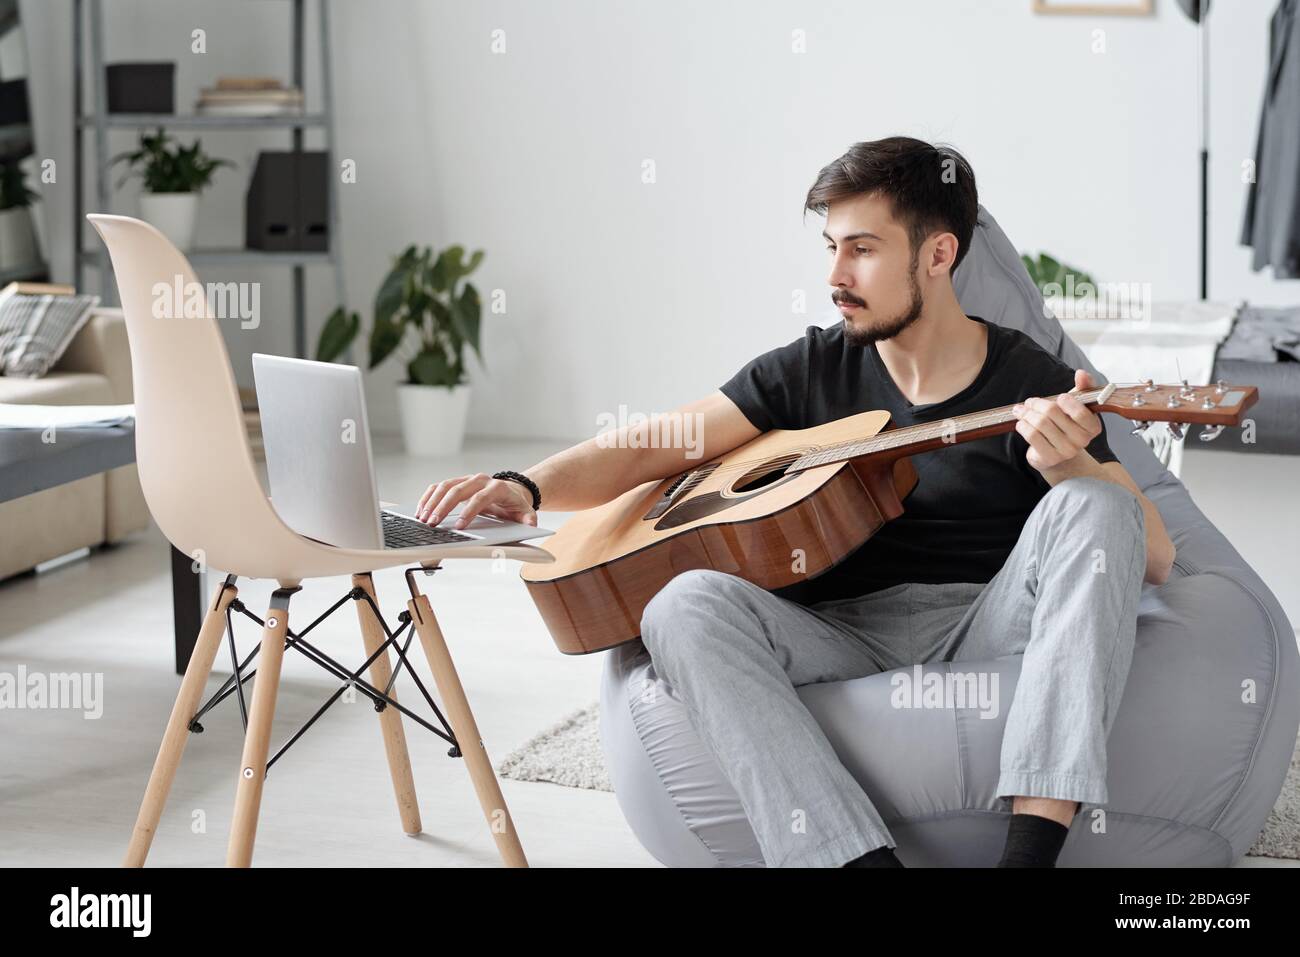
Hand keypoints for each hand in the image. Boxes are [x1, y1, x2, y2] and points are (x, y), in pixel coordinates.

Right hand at [415, 472, 537, 528]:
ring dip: (432, 502)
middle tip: (433, 524)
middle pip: (458, 490)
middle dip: (444, 508)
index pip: (480, 498)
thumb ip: (529, 520)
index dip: (469, 512)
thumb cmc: (515, 505)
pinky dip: (428, 497)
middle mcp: (480, 480)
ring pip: (445, 486)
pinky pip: (439, 486)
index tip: (459, 527)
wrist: (511, 491)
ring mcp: (467, 479)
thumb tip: (531, 525)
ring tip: (423, 519)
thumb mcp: (525, 513)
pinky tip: (421, 510)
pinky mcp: (457, 482)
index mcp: (497, 487)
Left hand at [1012, 369, 1103, 473]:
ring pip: (1039, 423)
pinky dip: (1022, 425)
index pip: (1080, 411)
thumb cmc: (1066, 424)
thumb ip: (1083, 387)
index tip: (1059, 398)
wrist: (1057, 454)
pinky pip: (1031, 435)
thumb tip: (1081, 373)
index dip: (1066, 401)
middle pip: (1052, 412)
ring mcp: (1066, 451)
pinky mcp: (1050, 458)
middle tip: (1030, 402)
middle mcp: (1082, 441)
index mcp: (1093, 427)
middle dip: (1037, 403)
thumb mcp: (1076, 405)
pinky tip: (1021, 423)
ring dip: (1026, 414)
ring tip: (1021, 411)